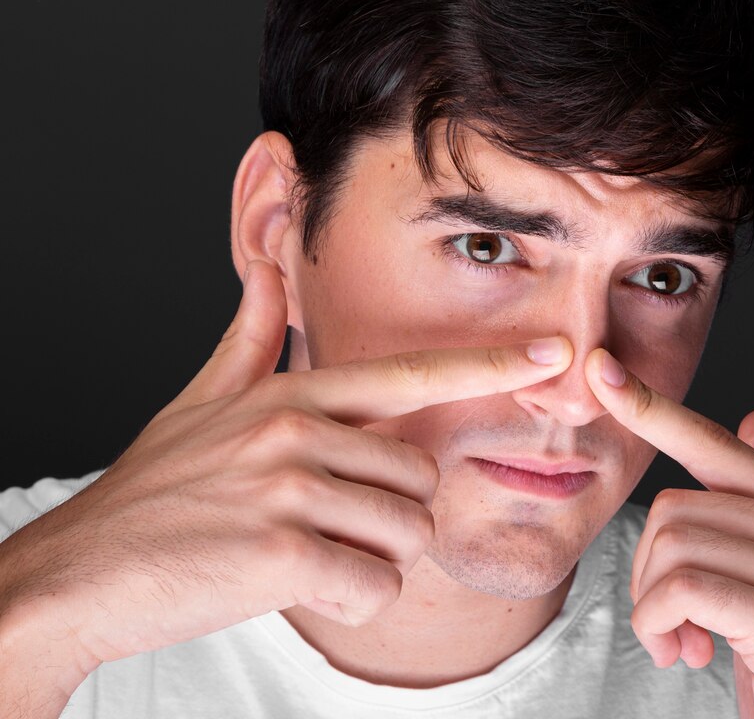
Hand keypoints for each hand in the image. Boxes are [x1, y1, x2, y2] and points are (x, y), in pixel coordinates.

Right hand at [0, 261, 571, 698]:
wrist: (84, 569)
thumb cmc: (155, 491)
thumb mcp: (201, 401)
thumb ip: (250, 338)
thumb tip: (266, 270)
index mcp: (291, 393)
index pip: (411, 374)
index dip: (488, 366)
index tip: (553, 354)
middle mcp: (296, 428)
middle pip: (421, 478)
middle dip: (393, 517)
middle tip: (332, 528)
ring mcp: (288, 488)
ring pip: (406, 534)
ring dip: (373, 561)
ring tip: (310, 555)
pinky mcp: (280, 552)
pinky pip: (375, 585)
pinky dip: (352, 599)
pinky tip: (302, 586)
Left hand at [584, 349, 753, 718]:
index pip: (713, 443)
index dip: (652, 408)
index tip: (604, 372)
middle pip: (671, 510)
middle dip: (650, 573)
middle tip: (674, 622)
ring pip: (669, 549)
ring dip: (654, 608)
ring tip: (685, 642)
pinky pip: (679, 591)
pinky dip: (660, 627)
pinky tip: (684, 653)